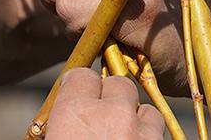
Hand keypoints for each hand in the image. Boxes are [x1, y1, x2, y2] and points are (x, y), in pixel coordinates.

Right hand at [46, 68, 164, 139]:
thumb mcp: (53, 138)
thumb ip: (62, 120)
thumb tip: (68, 118)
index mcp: (73, 115)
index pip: (80, 76)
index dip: (79, 86)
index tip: (77, 96)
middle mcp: (110, 116)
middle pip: (116, 83)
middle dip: (110, 96)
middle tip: (100, 119)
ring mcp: (140, 132)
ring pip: (143, 107)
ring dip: (133, 116)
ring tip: (120, 135)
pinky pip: (157, 128)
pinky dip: (147, 134)